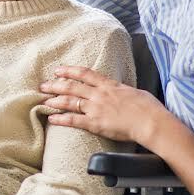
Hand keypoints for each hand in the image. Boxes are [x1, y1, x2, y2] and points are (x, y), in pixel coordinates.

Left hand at [38, 65, 170, 145]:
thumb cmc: (148, 108)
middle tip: (43, 85)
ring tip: (43, 100)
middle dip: (55, 85)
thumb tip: (121, 91)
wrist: (150, 121)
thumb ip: (122, 91)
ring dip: (54, 100)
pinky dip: (61, 119)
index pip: (85, 74)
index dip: (69, 71)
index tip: (58, 70)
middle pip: (72, 87)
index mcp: (109, 85)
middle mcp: (99, 94)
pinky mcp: (95, 124)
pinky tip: (51, 119)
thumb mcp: (134, 92)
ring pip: (69, 102)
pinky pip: (74, 120)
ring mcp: (96, 108)